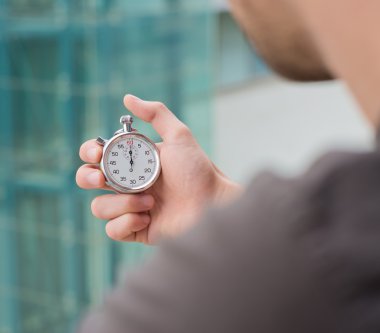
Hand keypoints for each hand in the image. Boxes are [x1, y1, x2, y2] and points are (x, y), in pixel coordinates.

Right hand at [76, 95, 240, 243]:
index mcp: (132, 162)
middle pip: (87, 180)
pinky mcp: (135, 229)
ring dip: (122, 204)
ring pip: (99, 207)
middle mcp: (127, 184)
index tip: (98, 155)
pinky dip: (126, 223)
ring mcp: (130, 207)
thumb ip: (156, 113)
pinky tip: (148, 218)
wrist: (211, 203)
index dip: (89, 153)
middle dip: (88, 179)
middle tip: (102, 180)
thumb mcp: (179, 136)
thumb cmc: (197, 170)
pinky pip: (112, 230)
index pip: (96, 155)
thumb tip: (127, 98)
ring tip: (150, 202)